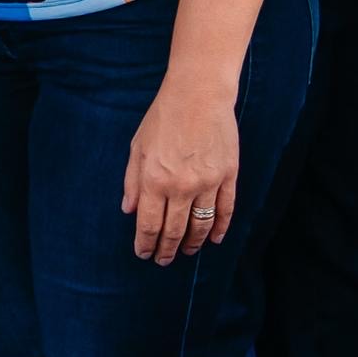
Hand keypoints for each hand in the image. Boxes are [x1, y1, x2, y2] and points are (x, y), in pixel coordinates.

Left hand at [121, 68, 241, 262]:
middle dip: (167, 249)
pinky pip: (225, 210)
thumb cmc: (162, 119)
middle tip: (163, 260)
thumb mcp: (137, 148)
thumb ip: (132, 182)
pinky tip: (215, 239)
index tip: (143, 254)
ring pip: (201, 225)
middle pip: (174, 230)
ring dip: (193, 243)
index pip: (149, 224)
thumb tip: (129, 211)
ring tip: (186, 252)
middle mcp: (181, 187)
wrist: (198, 96)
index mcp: (154, 180)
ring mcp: (208, 183)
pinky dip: (220, 228)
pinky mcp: (228, 176)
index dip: (146, 244)